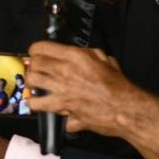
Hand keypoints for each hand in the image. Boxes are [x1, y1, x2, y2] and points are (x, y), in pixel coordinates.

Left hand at [25, 41, 147, 137]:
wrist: (127, 109)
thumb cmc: (118, 86)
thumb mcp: (105, 60)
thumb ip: (87, 54)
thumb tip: (76, 53)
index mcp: (76, 58)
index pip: (41, 48)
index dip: (35, 51)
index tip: (35, 54)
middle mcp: (66, 73)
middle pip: (34, 66)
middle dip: (32, 68)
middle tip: (35, 71)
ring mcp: (62, 93)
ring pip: (32, 85)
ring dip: (31, 86)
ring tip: (35, 88)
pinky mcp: (63, 110)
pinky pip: (42, 107)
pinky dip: (40, 108)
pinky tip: (42, 106)